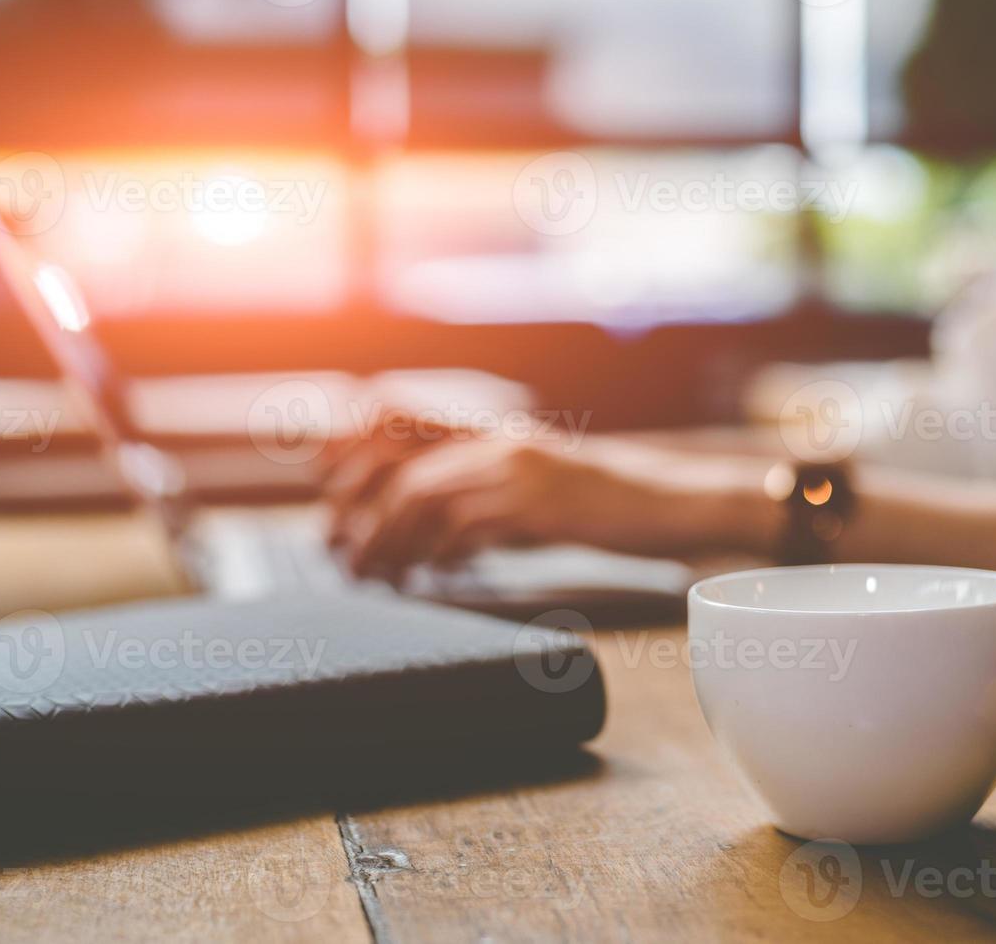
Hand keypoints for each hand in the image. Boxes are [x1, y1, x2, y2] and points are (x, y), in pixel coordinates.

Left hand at [326, 435, 774, 577]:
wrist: (669, 503)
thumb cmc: (605, 504)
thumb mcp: (539, 490)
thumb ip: (489, 497)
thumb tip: (437, 539)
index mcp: (494, 432)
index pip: (402, 420)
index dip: (355, 449)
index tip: (326, 488)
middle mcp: (499, 442)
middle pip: (402, 467)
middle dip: (360, 510)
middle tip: (338, 550)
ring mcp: (519, 471)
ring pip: (425, 498)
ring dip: (388, 542)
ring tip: (372, 575)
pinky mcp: (538, 506)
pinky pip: (466, 527)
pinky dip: (438, 555)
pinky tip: (433, 576)